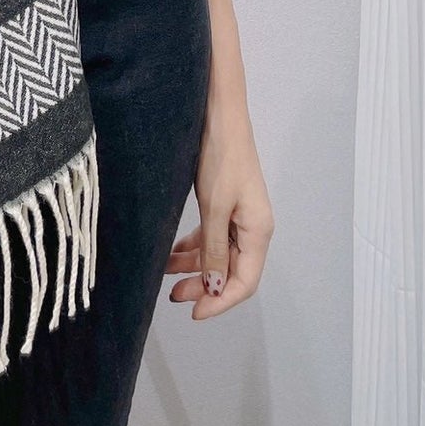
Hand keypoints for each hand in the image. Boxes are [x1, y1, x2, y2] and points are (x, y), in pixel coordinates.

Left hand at [165, 94, 274, 318]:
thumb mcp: (215, 207)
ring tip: (166, 273)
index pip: (245, 282)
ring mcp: (239, 215)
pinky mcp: (225, 203)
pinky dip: (193, 246)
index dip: (221, 302)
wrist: (218, 113)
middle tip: (175, 296)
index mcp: (258, 231)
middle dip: (204, 287)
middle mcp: (252, 226)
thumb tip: (216, 287)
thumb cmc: (221, 156)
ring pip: (218, 254)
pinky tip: (172, 252)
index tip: (194, 313)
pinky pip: (211, 236)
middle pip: (232, 271)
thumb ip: (214, 249)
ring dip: (194, 267)